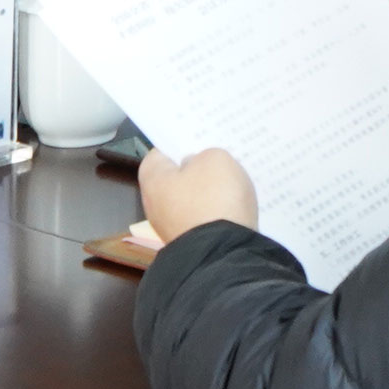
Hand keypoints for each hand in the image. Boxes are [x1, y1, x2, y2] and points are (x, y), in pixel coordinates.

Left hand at [139, 144, 261, 242]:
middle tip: (221, 154)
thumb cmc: (214, 199)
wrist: (224, 253)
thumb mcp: (216, 159)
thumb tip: (200, 165)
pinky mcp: (193, 242)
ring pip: (193, 199)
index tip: (200, 135)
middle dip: (198, 167)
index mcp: (153, 178)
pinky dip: (217, 211)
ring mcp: (173, 227)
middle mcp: (155, 204)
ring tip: (234, 178)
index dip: (181, 140)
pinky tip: (236, 204)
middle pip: (177, 176)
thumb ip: (207, 154)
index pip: (162, 150)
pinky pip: (205, 218)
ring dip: (210, 191)